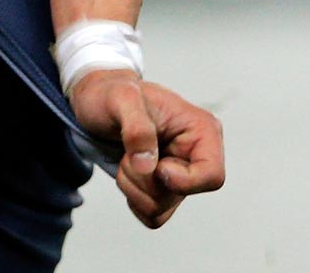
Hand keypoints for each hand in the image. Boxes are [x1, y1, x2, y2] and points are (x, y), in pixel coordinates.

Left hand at [71, 70, 225, 228]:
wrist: (96, 102)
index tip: (157, 163)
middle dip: (144, 178)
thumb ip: (137, 128)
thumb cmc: (112, 94)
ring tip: (128, 155)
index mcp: (202, 130)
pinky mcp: (164, 190)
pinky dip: (132, 197)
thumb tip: (149, 166)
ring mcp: (181, 175)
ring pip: (160, 208)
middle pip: (178, 195)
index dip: (182, 180)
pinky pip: (151, 215)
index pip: (212, 176)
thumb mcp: (121, 98)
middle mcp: (196, 155)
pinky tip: (129, 169)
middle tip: (130, 148)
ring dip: (133, 186)